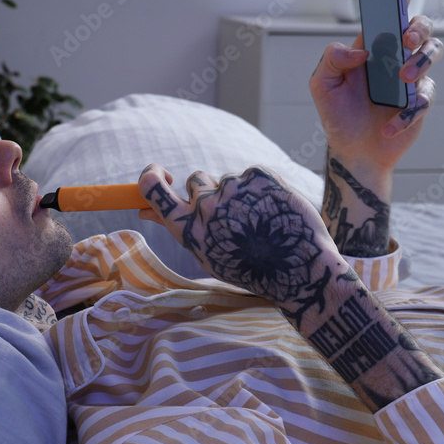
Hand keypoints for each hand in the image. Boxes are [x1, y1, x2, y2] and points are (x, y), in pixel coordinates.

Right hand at [138, 164, 337, 304]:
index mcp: (188, 229)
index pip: (152, 189)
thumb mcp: (206, 253)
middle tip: (233, 217)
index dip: (151, 175)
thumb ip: (178, 227)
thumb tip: (144, 210)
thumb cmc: (250, 267)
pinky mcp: (258, 176)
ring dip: (238, 194)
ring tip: (260, 221)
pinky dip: (261, 188)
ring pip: (227, 180)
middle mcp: (206, 206)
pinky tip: (273, 211)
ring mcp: (232, 188)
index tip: (161, 173)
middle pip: (195, 181)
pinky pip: (251, 175)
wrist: (299, 269)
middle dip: (210, 193)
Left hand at [309, 14, 442, 174]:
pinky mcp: (420, 102)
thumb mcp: (323, 85)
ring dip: (421, 61)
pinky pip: (423, 99)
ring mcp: (411, 78)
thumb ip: (332, 59)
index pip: (387, 18)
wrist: (353, 151)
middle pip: (420, 28)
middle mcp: (395, 57)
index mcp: (372, 48)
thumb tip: (361, 50)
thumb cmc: (338, 115)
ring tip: (403, 79)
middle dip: (419, 27)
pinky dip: (406, 114)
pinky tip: (388, 127)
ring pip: (432, 53)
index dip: (397, 2)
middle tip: (407, 40)